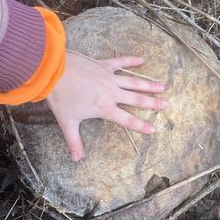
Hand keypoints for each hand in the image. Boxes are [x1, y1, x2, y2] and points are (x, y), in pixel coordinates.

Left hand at [47, 51, 167, 161]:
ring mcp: (109, 78)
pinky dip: (131, 61)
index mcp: (105, 108)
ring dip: (149, 85)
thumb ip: (74, 141)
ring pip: (134, 82)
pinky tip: (142, 59)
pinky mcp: (104, 65)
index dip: (142, 126)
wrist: (53, 71)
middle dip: (153, 103)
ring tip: (162, 86)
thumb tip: (76, 159)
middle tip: (166, 104)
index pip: (127, 120)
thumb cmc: (61, 97)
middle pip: (137, 99)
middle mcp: (112, 93)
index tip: (154, 129)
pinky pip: (121, 62)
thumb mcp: (67, 122)